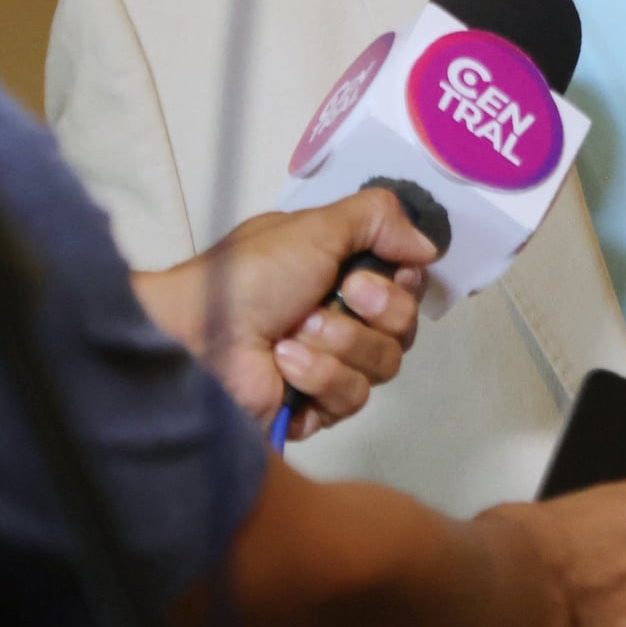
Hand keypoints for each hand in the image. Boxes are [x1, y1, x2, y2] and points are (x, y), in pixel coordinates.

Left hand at [131, 190, 435, 430]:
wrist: (196, 336)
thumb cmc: (247, 278)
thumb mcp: (314, 226)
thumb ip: (378, 218)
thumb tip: (428, 247)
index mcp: (341, 274)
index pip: (408, 284)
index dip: (402, 281)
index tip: (374, 271)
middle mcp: (343, 318)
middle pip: (405, 325)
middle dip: (376, 310)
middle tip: (338, 295)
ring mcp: (332, 365)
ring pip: (386, 364)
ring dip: (340, 343)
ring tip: (292, 333)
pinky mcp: (318, 408)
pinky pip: (353, 397)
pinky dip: (318, 376)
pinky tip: (282, 365)